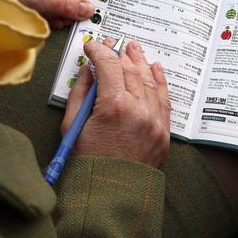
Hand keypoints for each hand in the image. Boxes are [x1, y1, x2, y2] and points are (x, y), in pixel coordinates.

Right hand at [63, 38, 170, 166]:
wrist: (110, 194)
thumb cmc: (87, 162)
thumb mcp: (72, 125)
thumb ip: (81, 92)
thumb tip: (89, 70)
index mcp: (113, 106)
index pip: (109, 64)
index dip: (99, 50)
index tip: (92, 46)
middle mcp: (138, 109)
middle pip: (130, 69)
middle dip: (119, 53)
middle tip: (112, 44)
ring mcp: (154, 120)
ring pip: (149, 80)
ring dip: (140, 61)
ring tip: (133, 49)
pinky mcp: (163, 131)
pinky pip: (164, 99)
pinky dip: (160, 80)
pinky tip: (155, 68)